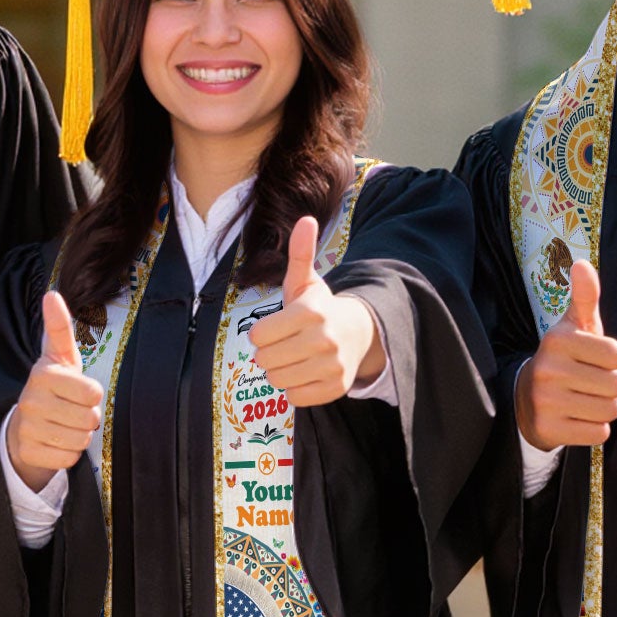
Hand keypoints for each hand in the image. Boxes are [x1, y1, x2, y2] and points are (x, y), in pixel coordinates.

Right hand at [5, 290, 103, 491]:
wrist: (24, 426)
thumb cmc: (53, 387)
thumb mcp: (60, 357)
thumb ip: (59, 328)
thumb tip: (52, 294)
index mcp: (43, 374)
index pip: (93, 392)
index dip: (92, 394)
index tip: (78, 390)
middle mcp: (31, 400)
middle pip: (90, 418)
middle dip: (88, 418)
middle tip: (72, 411)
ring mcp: (27, 427)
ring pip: (80, 440)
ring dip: (79, 435)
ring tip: (64, 425)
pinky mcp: (28, 452)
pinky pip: (69, 458)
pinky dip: (68, 453)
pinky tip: (55, 442)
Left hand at [248, 216, 381, 405]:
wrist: (358, 333)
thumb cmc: (320, 308)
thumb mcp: (306, 281)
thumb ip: (300, 253)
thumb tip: (306, 219)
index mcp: (311, 312)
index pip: (258, 336)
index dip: (260, 334)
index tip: (274, 328)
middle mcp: (324, 340)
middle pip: (265, 361)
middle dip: (268, 354)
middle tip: (283, 345)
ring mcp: (332, 366)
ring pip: (278, 381)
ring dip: (279, 372)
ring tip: (293, 358)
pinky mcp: (336, 388)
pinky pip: (295, 397)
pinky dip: (294, 389)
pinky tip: (304, 373)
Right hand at [515, 260, 616, 448]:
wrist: (525, 399)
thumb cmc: (563, 359)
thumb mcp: (573, 327)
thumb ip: (584, 297)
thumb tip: (582, 264)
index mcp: (558, 340)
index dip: (613, 361)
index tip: (594, 360)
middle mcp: (548, 369)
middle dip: (610, 387)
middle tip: (589, 383)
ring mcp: (546, 401)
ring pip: (610, 410)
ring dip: (604, 408)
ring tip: (584, 400)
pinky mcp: (548, 429)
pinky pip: (598, 433)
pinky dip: (594, 428)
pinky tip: (576, 418)